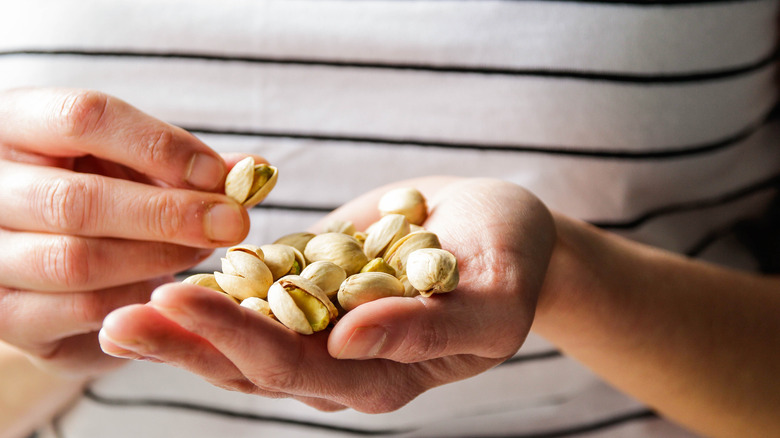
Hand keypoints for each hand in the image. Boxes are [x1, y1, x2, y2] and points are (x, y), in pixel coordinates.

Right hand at [0, 88, 250, 376]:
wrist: (39, 253)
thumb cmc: (96, 189)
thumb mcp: (131, 161)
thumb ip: (184, 163)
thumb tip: (252, 171)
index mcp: (13, 123)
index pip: (84, 117)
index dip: (161, 145)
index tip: (217, 175)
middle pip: (77, 199)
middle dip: (169, 215)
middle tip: (232, 223)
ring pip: (76, 262)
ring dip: (158, 258)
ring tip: (202, 250)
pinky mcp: (2, 316)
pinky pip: (80, 311)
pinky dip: (138, 300)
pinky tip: (168, 286)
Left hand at [99, 177, 555, 411]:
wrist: (506, 229)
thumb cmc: (513, 264)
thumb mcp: (492, 300)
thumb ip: (429, 328)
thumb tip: (349, 340)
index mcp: (379, 377)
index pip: (293, 368)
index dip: (233, 339)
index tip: (174, 302)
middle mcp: (339, 360)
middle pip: (248, 360)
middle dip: (185, 341)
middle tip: (119, 318)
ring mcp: (321, 320)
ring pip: (241, 329)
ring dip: (184, 318)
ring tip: (121, 303)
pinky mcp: (313, 280)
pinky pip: (257, 284)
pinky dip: (215, 280)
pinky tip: (168, 266)